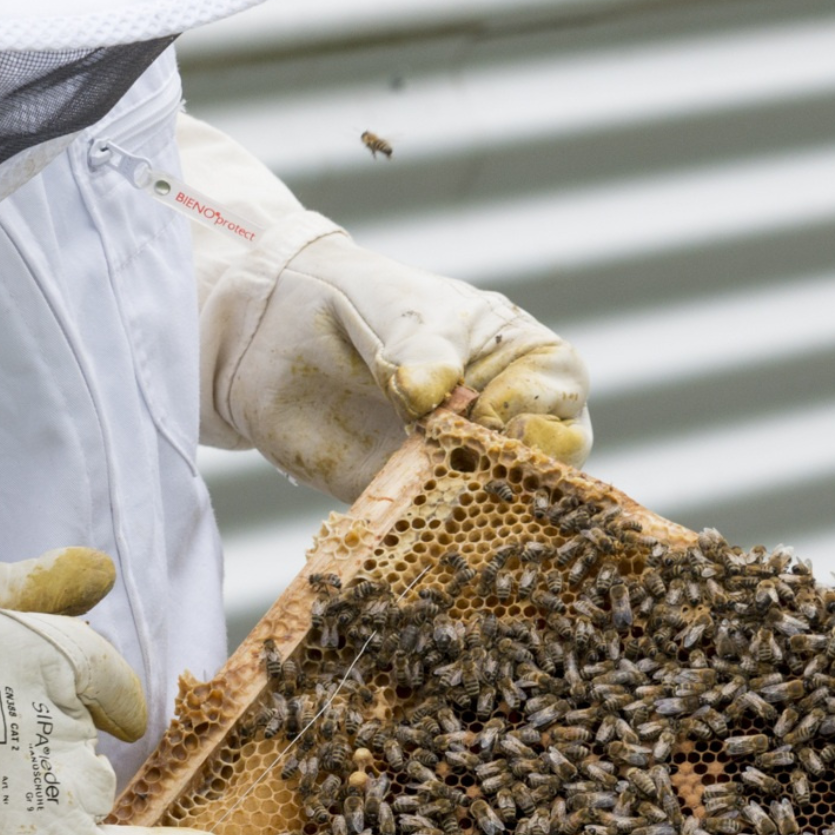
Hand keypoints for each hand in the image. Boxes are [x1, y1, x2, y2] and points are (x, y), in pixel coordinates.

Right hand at [0, 549, 216, 834]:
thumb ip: (22, 587)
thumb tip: (103, 568)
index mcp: (30, 641)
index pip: (103, 673)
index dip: (102, 696)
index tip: (100, 712)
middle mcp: (50, 705)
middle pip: (91, 741)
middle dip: (49, 753)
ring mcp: (40, 779)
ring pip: (88, 793)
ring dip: (50, 802)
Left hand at [181, 114, 591, 501]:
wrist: (273, 336)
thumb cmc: (355, 302)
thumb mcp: (398, 309)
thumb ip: (421, 348)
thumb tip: (427, 394)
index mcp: (516, 355)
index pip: (561, 388)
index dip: (536, 405)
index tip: (484, 408)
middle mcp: (501, 413)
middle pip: (554, 455)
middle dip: (531, 464)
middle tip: (479, 457)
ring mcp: (461, 461)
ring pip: (506, 498)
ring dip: (486, 504)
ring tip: (443, 493)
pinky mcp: (416, 501)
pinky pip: (443, 527)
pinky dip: (437, 533)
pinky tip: (416, 527)